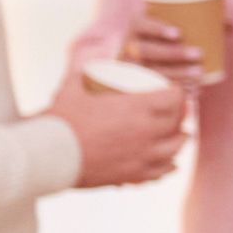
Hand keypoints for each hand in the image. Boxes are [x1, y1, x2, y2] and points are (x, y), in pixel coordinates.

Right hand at [45, 67, 185, 190]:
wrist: (49, 154)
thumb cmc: (61, 118)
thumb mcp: (75, 86)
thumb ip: (87, 71)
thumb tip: (89, 57)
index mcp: (138, 108)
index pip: (174, 98)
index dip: (177, 92)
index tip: (174, 89)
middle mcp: (147, 132)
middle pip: (178, 122)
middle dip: (182, 114)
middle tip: (180, 110)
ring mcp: (142, 156)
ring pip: (175, 149)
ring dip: (181, 140)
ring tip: (181, 135)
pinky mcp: (133, 175)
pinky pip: (160, 172)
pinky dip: (168, 166)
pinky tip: (170, 163)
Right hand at [113, 18, 208, 86]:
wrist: (142, 58)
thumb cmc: (164, 35)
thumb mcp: (174, 24)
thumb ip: (201, 21)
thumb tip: (231, 26)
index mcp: (137, 25)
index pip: (141, 24)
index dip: (157, 29)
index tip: (179, 33)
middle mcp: (130, 45)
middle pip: (147, 50)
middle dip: (173, 53)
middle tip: (199, 53)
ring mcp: (133, 66)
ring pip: (152, 71)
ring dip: (178, 73)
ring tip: (200, 73)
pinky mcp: (139, 82)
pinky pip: (155, 88)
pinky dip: (176, 89)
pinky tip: (192, 91)